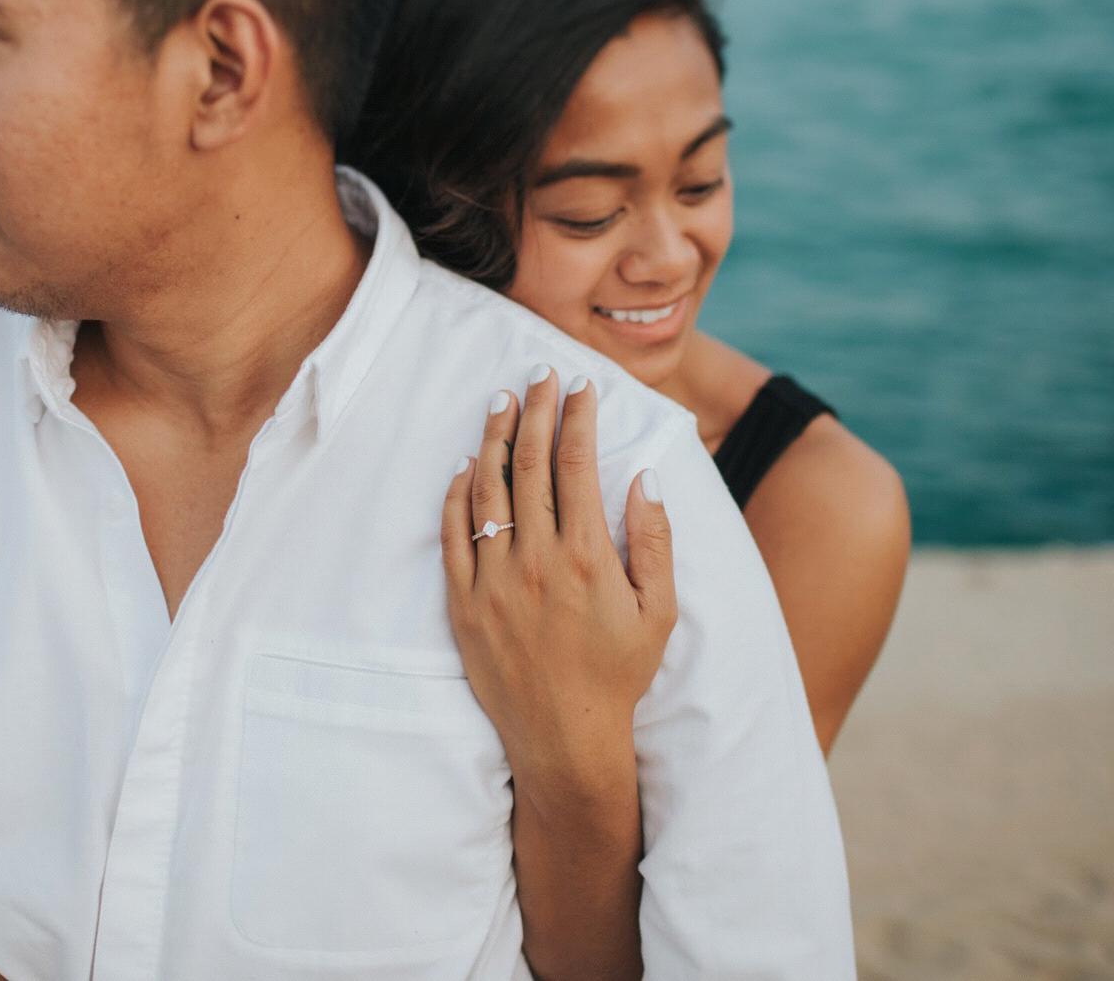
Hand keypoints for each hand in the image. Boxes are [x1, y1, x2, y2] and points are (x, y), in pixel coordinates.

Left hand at [441, 364, 677, 794]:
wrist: (564, 739)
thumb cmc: (618, 675)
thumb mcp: (659, 612)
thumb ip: (654, 541)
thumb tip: (645, 477)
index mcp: (587, 559)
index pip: (577, 466)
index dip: (578, 418)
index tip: (581, 386)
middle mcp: (536, 563)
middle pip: (529, 466)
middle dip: (536, 412)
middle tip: (539, 375)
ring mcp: (493, 583)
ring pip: (487, 493)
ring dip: (494, 440)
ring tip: (501, 403)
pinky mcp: (464, 604)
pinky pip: (453, 537)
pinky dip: (457, 496)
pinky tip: (466, 466)